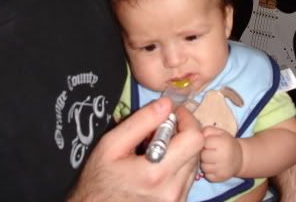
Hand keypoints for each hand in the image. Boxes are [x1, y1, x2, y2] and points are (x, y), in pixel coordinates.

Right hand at [68, 98, 203, 201]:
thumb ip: (141, 121)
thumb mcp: (111, 145)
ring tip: (155, 150)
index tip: (173, 113)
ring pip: (193, 163)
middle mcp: (173, 190)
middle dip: (182, 133)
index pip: (195, 138)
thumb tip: (167, 103)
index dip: (187, 119)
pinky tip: (157, 166)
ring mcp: (176, 201)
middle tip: (160, 130)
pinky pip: (187, 178)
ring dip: (180, 150)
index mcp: (157, 172)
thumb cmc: (98, 179)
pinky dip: (177, 166)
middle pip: (197, 150)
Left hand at [200, 126, 242, 182]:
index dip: (203, 142)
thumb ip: (207, 131)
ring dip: (204, 163)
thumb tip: (196, 136)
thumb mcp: (219, 132)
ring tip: (211, 159)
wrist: (241, 158)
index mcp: (223, 143)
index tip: (207, 143)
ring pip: (203, 167)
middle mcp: (223, 157)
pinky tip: (213, 167)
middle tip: (208, 152)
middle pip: (202, 156)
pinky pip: (207, 176)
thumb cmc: (226, 142)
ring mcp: (222, 169)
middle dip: (203, 153)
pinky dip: (208, 172)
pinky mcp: (221, 178)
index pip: (204, 143)